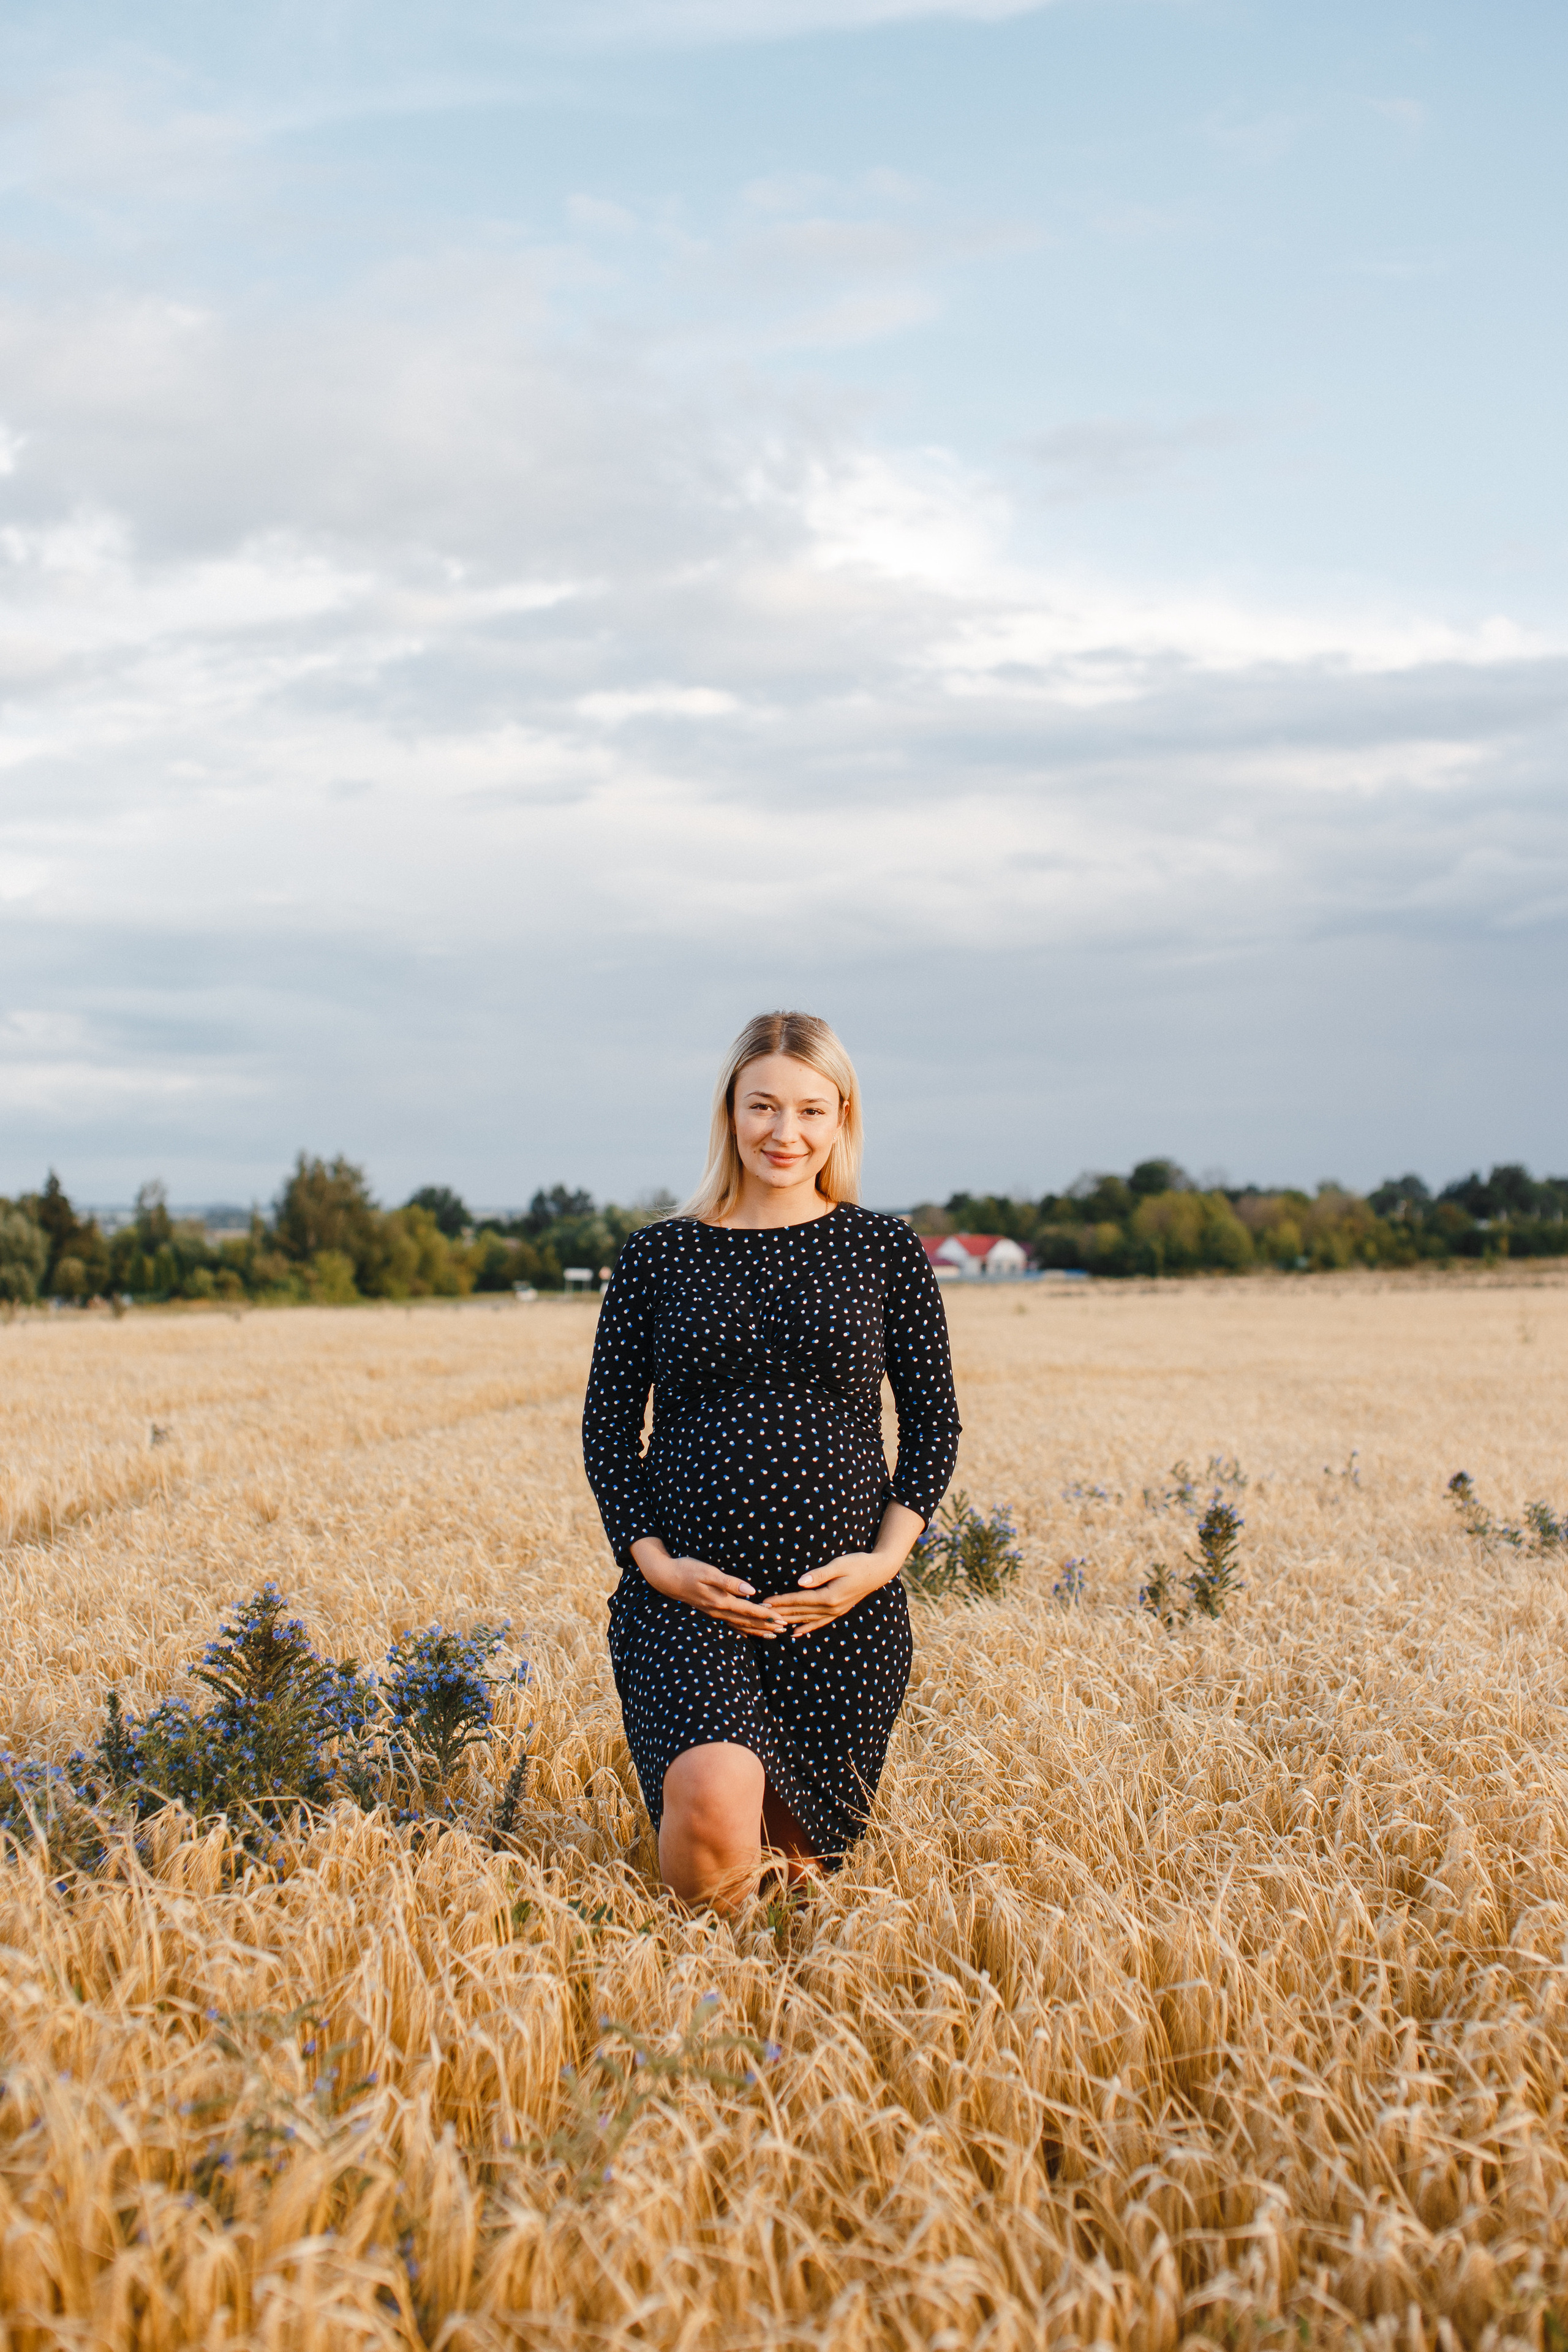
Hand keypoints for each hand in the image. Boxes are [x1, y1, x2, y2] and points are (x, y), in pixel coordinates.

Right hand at [629, 1539, 786, 1637]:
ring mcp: (713, 1613)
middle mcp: (718, 1611)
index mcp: (721, 1601)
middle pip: (747, 1621)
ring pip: (740, 1625)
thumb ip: (730, 1582)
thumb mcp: (708, 1572)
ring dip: (757, 1630)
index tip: (781, 1619)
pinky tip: (749, 1631)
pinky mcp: (710, 1611)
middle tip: (785, 1629)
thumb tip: (750, 1590)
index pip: (749, 1610)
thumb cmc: (688, 1570)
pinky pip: (730, 1624)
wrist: (666, 1577)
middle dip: (766, 1625)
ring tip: (773, 1634)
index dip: (766, 1615)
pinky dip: (743, 1629)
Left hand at [769, 1552, 891, 1636]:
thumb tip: (800, 1581)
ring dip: (790, 1621)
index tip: (766, 1601)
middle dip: (781, 1612)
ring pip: (808, 1619)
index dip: (782, 1600)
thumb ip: (819, 1574)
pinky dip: (807, 1627)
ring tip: (773, 1623)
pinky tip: (797, 1632)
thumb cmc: (858, 1563)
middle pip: (801, 1611)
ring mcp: (836, 1612)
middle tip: (762, 1612)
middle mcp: (832, 1608)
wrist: (879, 1571)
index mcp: (829, 1596)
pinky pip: (820, 1623)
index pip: (799, 1599)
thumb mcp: (839, 1565)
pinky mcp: (839, 1611)